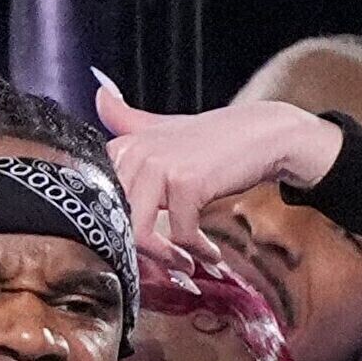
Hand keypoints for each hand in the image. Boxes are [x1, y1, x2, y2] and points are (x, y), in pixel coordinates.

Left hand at [98, 77, 344, 276]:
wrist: (263, 135)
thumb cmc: (215, 139)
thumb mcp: (165, 129)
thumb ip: (129, 120)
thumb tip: (99, 95)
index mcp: (125, 146)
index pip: (100, 201)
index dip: (117, 232)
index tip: (140, 250)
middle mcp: (135, 154)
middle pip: (115, 221)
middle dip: (140, 252)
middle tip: (166, 264)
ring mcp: (159, 168)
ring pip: (139, 232)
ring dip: (165, 257)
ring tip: (186, 265)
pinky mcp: (186, 183)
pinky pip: (180, 232)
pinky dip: (196, 250)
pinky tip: (211, 254)